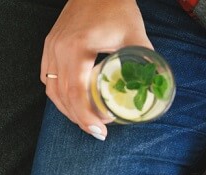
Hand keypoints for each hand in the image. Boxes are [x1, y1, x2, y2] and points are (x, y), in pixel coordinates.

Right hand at [40, 0, 152, 139]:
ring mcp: (50, 47)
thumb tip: (156, 88)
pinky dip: (60, 94)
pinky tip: (75, 103)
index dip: (87, 116)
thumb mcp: (135, 35)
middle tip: (98, 132)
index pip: (76, 92)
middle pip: (62, 96)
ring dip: (68, 109)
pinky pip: (48, 78)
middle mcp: (58, 49)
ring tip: (88, 121)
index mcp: (77, 48)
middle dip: (80, 118)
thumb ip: (146, 62)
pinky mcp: (50, 45)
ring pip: (52, 89)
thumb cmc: (116, 7)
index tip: (101, 130)